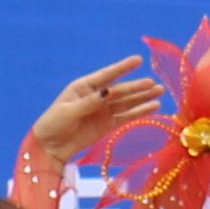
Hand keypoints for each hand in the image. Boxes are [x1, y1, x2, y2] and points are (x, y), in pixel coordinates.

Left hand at [20, 57, 156, 167]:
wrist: (49, 148)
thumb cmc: (53, 124)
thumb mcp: (68, 111)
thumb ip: (91, 102)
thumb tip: (110, 91)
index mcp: (83, 88)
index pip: (106, 75)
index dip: (122, 68)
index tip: (138, 60)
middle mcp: (97, 96)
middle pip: (120, 90)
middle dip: (137, 87)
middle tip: (154, 83)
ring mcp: (103, 111)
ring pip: (126, 102)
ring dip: (143, 97)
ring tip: (160, 92)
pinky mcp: (108, 124)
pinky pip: (126, 116)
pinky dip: (140, 112)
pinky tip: (153, 107)